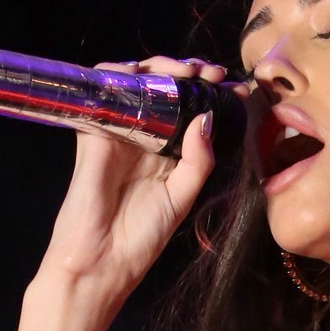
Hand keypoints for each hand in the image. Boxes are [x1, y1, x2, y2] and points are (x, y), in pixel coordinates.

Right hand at [35, 58, 248, 310]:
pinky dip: (122, 73)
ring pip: (133, 81)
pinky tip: (147, 75)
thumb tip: (206, 118)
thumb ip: (198, 160)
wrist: (101, 263)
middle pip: (161, 89)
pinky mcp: (92, 131)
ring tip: (185, 71)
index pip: (187, 111)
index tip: (237, 87)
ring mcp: (116, 131)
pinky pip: (102, 90)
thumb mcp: (181, 197)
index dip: (209, 94)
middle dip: (188, 72)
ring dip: (159, 67)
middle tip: (212, 73)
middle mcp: (141, 137)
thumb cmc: (140, 239)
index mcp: (165, 153)